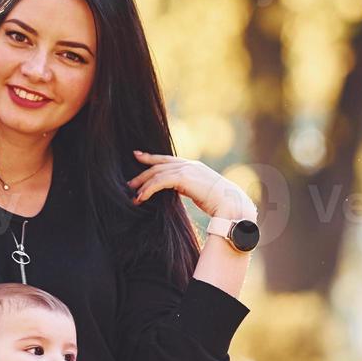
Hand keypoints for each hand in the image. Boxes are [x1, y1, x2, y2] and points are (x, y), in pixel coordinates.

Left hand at [127, 151, 257, 220]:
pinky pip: (159, 181)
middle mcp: (190, 164)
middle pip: (159, 164)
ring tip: (133, 196)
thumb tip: (185, 195)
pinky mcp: (184, 178)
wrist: (232, 205)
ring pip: (157, 173)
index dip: (152, 157)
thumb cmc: (222, 204)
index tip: (138, 156)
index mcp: (194, 167)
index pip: (168, 159)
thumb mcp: (203, 193)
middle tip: (129, 183)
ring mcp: (187, 169)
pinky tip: (140, 198)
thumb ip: (191, 189)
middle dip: (142, 173)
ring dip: (142, 184)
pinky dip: (148, 190)